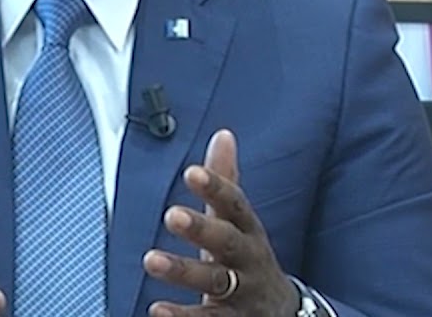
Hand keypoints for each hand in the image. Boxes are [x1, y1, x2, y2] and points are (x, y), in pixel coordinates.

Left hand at [142, 130, 299, 316]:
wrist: (280, 313)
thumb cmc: (246, 257)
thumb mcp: (238, 220)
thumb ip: (226, 181)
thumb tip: (222, 134)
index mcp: (248, 230)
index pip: (235, 204)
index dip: (216, 188)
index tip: (192, 172)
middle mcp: (248, 260)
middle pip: (227, 242)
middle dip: (201, 229)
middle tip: (170, 214)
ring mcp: (242, 294)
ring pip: (215, 282)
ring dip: (183, 271)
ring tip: (151, 260)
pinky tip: (157, 310)